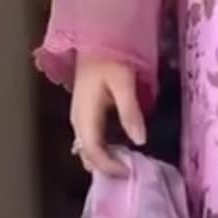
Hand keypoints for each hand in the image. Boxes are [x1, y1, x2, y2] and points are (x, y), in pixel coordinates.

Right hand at [70, 56, 146, 175]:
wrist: (95, 41)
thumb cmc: (110, 58)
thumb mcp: (124, 83)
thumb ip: (130, 111)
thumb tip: (140, 141)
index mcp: (84, 115)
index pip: (93, 151)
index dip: (110, 167)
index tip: (130, 173)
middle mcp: (77, 121)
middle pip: (87, 155)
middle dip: (106, 169)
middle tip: (130, 175)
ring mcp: (78, 119)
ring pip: (87, 150)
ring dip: (105, 162)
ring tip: (127, 168)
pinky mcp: (84, 116)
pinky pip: (91, 141)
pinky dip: (104, 152)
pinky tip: (120, 153)